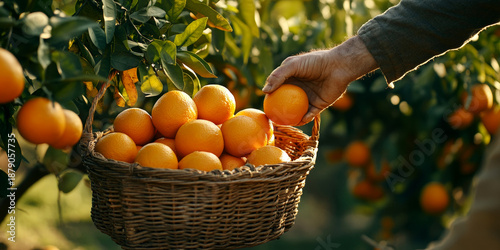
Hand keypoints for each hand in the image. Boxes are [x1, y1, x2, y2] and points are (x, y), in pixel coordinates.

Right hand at [263, 36, 377, 124]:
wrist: (338, 66)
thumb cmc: (315, 62)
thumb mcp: (293, 65)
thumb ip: (278, 76)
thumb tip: (264, 91)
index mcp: (291, 79)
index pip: (277, 90)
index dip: (270, 98)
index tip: (265, 105)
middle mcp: (299, 89)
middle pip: (286, 103)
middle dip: (279, 112)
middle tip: (272, 118)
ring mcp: (308, 98)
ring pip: (297, 112)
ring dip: (290, 119)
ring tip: (283, 124)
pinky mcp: (319, 105)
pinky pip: (310, 114)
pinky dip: (304, 118)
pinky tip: (299, 121)